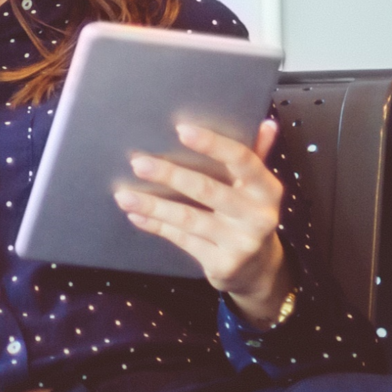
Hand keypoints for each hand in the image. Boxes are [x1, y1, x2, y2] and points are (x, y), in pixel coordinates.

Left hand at [115, 117, 292, 327]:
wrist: (259, 268)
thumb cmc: (249, 214)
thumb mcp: (256, 187)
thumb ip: (257, 154)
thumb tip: (267, 123)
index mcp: (267, 189)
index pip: (242, 160)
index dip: (212, 144)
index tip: (181, 130)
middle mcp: (259, 216)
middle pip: (207, 190)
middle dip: (169, 175)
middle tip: (138, 163)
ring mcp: (241, 243)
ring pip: (189, 219)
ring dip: (153, 206)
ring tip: (123, 195)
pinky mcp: (223, 264)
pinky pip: (182, 240)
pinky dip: (157, 226)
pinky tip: (136, 216)